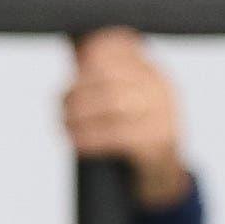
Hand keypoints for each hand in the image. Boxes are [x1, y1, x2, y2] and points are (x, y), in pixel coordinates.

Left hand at [64, 27, 191, 208]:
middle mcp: (161, 90)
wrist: (162, 176)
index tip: (77, 63)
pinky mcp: (158, 143)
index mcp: (154, 73)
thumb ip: (105, 77)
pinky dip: (90, 137)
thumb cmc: (135, 134)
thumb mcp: (128, 100)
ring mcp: (164, 116)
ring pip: (114, 104)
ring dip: (80, 115)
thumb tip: (76, 48)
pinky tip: (75, 141)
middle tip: (61, 105)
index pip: (121, 48)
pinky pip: (118, 135)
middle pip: (111, 78)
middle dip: (78, 90)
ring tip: (65, 124)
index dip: (94, 51)